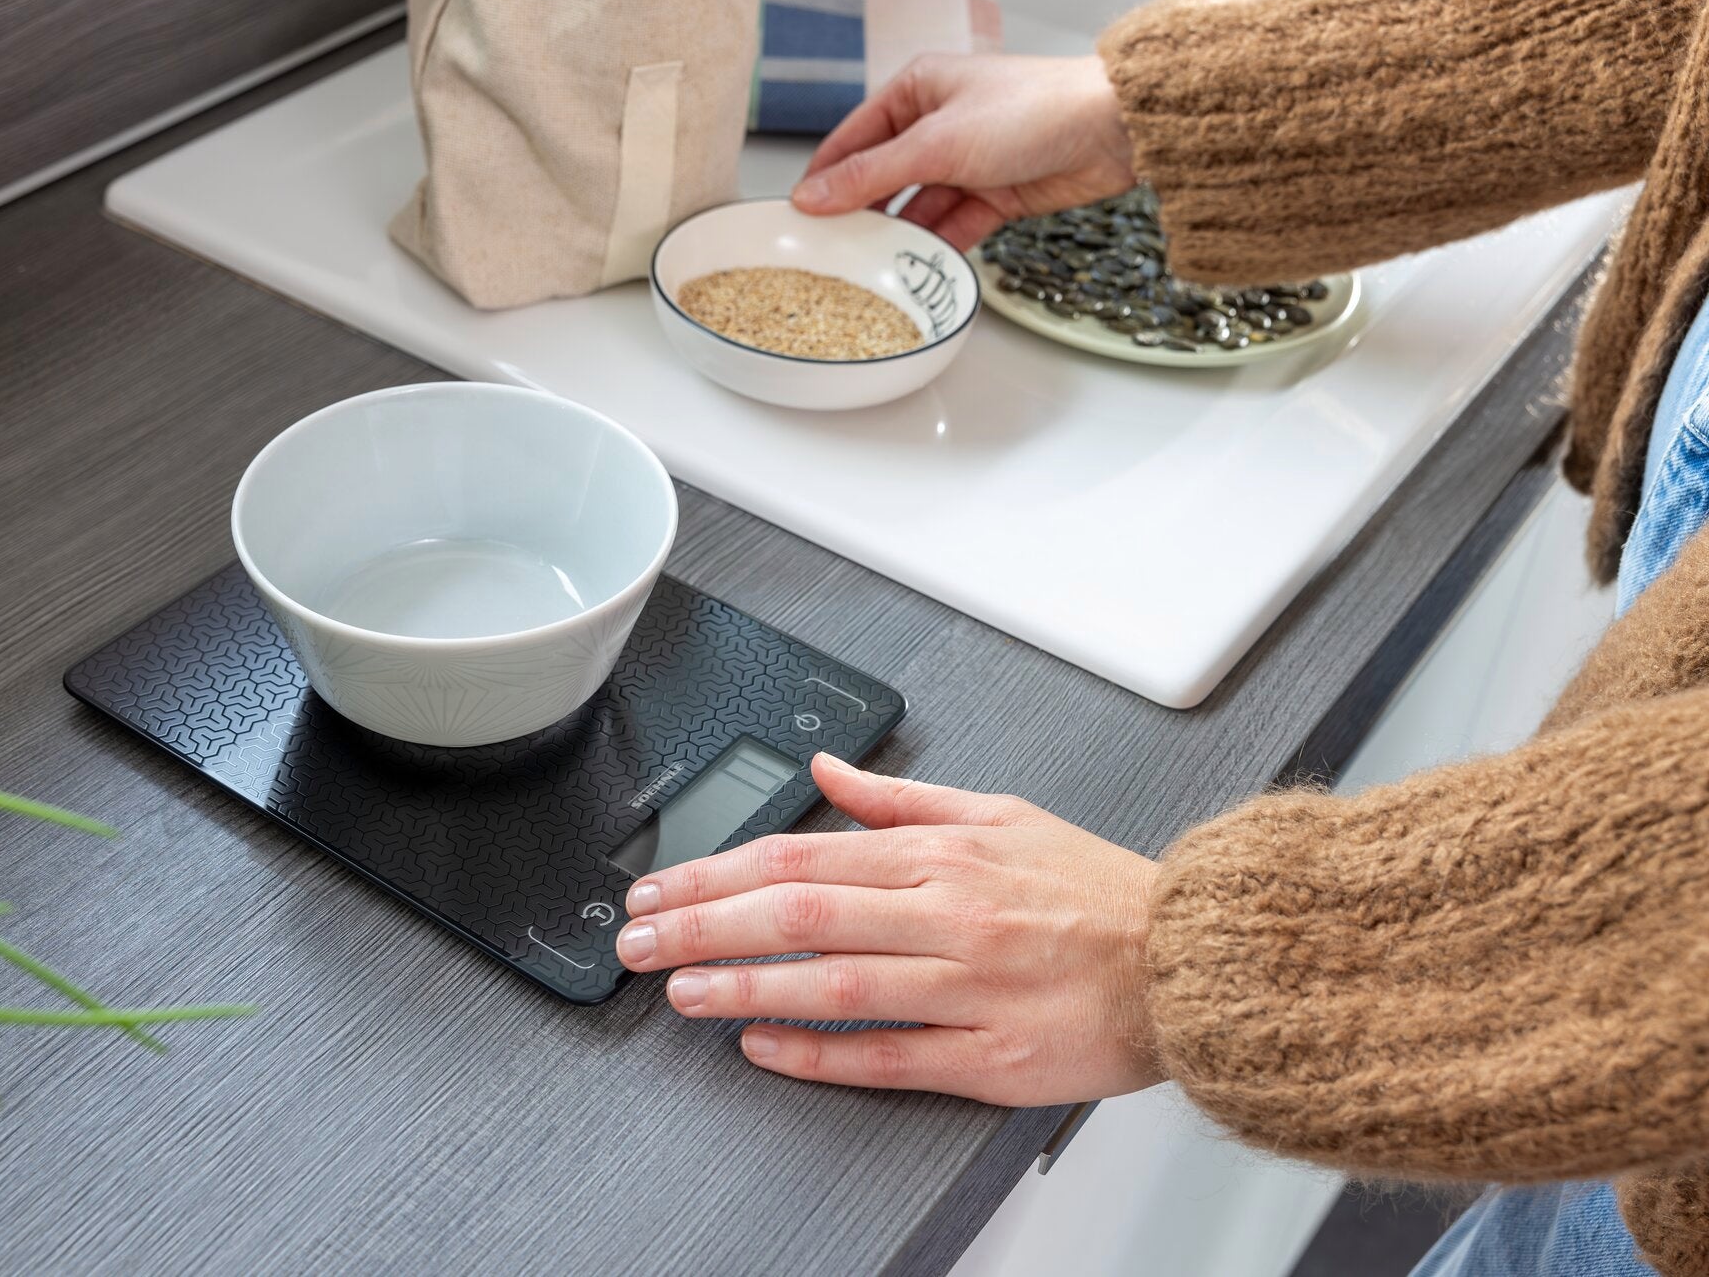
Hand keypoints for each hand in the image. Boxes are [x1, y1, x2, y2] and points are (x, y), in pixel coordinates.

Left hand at [615, 753, 1161, 1105]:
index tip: (656, 887)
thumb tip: (824, 771)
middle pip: (799, 914)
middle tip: (634, 940)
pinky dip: (820, 1055)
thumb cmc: (1097, 892)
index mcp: (944, 855)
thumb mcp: (999, 815)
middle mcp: (948, 916)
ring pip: (833, 985)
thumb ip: (899, 798)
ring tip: (679, 990)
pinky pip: (889, 1057)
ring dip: (745, 988)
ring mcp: (967, 990)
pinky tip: (763, 1049)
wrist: (1194, 960)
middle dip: (702, 926)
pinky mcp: (991, 1058)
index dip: (713, 874)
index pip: (799, 856)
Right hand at [791, 53, 1135, 251]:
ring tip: (870, 266)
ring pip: (919, 206)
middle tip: (829, 251)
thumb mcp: (936, 143)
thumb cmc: (1032, 110)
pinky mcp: (997, 194)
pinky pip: (954, 226)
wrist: (1111, 129)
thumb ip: (871, 175)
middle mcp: (939, 124)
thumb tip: (813, 196)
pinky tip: (917, 266)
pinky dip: (938, 246)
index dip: (825, 176)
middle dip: (861, 212)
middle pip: (884, 176)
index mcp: (917, 90)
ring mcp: (968, 162)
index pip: (854, 138)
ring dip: (900, 234)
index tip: (798, 216)